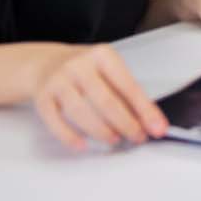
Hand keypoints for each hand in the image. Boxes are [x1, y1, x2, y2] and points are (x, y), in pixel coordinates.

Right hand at [29, 43, 166, 151]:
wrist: (44, 63)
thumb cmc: (84, 70)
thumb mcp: (107, 70)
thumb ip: (126, 93)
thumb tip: (149, 121)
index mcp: (102, 55)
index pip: (128, 86)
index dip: (145, 110)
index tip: (157, 127)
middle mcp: (79, 65)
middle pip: (105, 101)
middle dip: (126, 124)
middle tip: (137, 137)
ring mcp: (58, 81)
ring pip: (81, 112)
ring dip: (101, 132)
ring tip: (115, 139)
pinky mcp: (42, 98)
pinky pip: (56, 122)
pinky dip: (71, 137)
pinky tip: (83, 145)